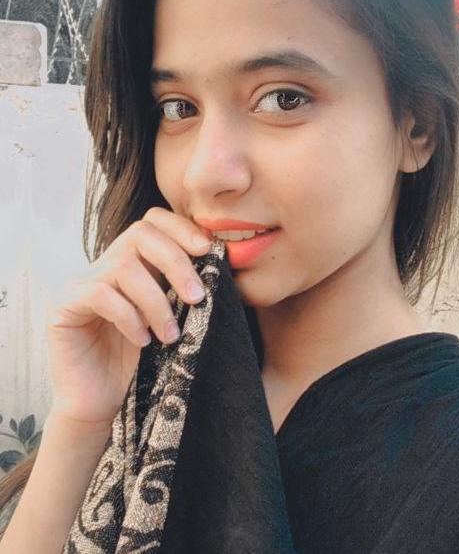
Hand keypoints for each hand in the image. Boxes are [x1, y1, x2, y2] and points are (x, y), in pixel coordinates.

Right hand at [45, 207, 211, 427]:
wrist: (105, 406)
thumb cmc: (145, 363)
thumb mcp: (174, 319)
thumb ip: (187, 289)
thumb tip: (225, 262)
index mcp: (134, 262)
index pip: (153, 221)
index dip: (181, 228)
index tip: (208, 251)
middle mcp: (106, 265)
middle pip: (140, 233)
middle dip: (176, 262)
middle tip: (197, 297)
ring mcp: (82, 283)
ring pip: (124, 267)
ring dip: (156, 302)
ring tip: (171, 335)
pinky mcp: (63, 306)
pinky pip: (99, 294)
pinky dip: (128, 317)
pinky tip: (142, 341)